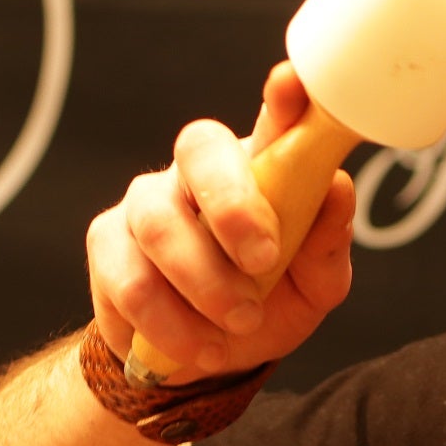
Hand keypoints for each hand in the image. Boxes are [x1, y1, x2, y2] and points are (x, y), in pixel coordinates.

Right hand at [87, 63, 355, 380]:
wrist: (204, 359)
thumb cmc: (267, 302)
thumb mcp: (313, 286)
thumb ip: (326, 244)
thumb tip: (339, 189)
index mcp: (260, 167)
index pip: (272, 118)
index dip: (282, 100)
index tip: (290, 86)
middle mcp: (198, 172)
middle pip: (199, 151)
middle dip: (232, 205)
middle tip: (264, 261)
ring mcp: (147, 203)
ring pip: (162, 226)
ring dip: (206, 285)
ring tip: (240, 323)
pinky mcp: (106, 245)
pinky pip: (131, 280)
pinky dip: (172, 324)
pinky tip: (201, 347)